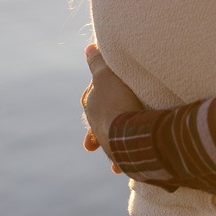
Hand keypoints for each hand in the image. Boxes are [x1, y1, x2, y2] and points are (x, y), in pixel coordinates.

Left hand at [81, 45, 142, 169]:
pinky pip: (123, 158)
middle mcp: (97, 126)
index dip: (98, 91)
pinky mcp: (123, 157)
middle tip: (103, 120)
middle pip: (99, 121)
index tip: (104, 88)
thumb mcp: (107, 75)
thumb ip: (98, 63)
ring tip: (119, 148)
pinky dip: (123, 161)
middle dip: (101, 123)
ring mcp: (109, 142)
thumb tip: (88, 48)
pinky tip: (125, 166)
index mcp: (92, 106)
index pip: (92, 96)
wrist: (127, 132)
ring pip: (110, 141)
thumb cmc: (117, 100)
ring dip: (113, 143)